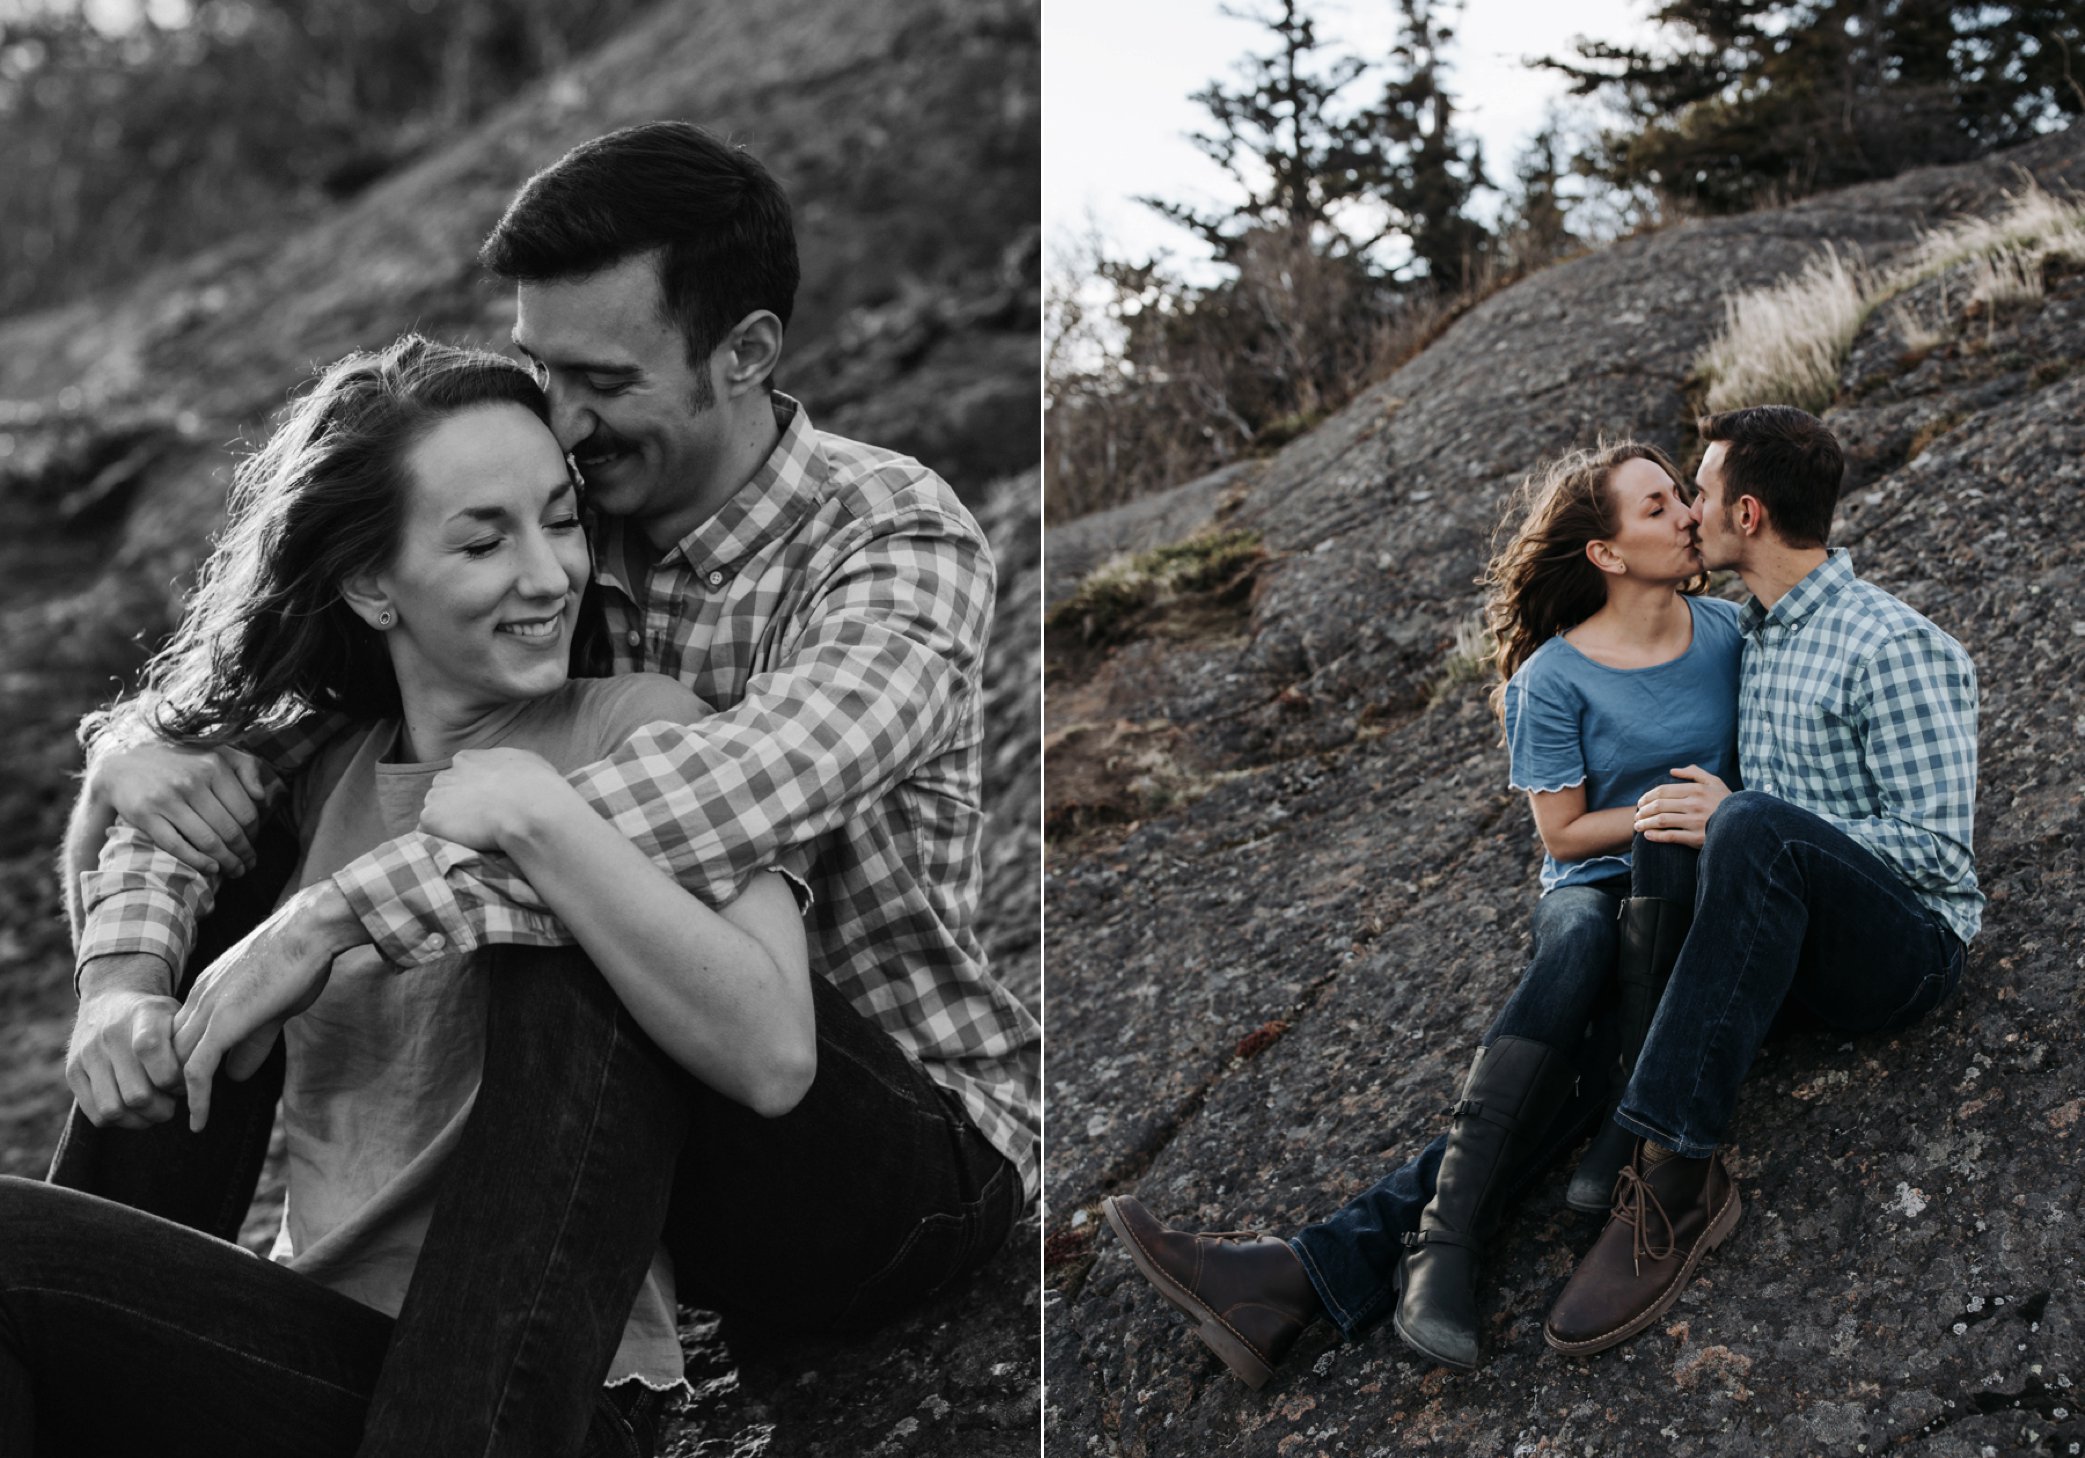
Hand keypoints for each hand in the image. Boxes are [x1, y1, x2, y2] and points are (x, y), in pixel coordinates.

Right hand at [67, 955, 182, 1127]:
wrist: (110, 1000)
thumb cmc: (156, 1017)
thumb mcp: (178, 1015)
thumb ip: (191, 1043)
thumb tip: (200, 1081)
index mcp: (143, 1014)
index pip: (152, 1051)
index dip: (174, 1078)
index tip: (185, 1082)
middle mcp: (110, 1034)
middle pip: (137, 1093)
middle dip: (162, 1108)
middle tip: (172, 1104)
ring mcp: (87, 1054)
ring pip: (114, 1109)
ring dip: (140, 1120)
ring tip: (155, 1111)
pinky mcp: (72, 1072)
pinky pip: (96, 1115)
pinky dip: (119, 1121)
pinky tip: (134, 1111)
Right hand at [90, 741, 273, 877]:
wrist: (122, 766)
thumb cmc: (179, 763)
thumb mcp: (215, 752)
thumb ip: (245, 766)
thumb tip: (262, 796)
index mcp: (213, 766)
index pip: (246, 811)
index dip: (254, 834)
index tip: (254, 843)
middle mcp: (191, 781)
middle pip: (230, 830)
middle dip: (244, 853)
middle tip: (248, 864)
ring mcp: (167, 798)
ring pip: (208, 840)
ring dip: (227, 862)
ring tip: (235, 870)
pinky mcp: (145, 814)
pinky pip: (178, 845)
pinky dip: (199, 861)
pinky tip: (212, 868)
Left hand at [172, 881, 365, 1130]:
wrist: (311, 929)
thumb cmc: (301, 959)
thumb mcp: (272, 1004)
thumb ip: (252, 1039)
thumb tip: (235, 1074)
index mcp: (208, 990)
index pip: (177, 1035)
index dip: (178, 1064)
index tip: (185, 1089)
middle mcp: (200, 998)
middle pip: (169, 1052)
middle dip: (170, 1084)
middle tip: (179, 1112)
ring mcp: (209, 1009)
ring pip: (178, 1062)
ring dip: (179, 1095)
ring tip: (187, 1120)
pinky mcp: (225, 1022)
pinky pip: (198, 1069)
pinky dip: (196, 1099)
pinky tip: (199, 1121)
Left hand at [418, 748, 575, 852]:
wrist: (528, 809)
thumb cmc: (536, 786)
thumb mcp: (526, 762)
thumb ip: (507, 765)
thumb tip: (512, 773)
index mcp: (467, 759)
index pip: (460, 774)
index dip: (471, 790)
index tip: (483, 803)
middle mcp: (446, 774)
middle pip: (443, 792)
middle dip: (455, 805)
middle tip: (476, 822)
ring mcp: (435, 796)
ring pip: (434, 812)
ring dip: (447, 824)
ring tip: (470, 837)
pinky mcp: (430, 819)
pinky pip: (428, 833)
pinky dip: (440, 840)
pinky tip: (460, 845)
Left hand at [1633, 765, 1731, 848]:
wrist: (1744, 825)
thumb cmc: (1726, 802)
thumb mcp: (1715, 782)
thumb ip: (1694, 773)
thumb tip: (1673, 771)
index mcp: (1696, 790)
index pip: (1662, 791)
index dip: (1647, 797)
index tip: (1640, 802)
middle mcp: (1694, 804)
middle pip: (1658, 805)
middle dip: (1642, 810)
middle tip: (1636, 815)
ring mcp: (1695, 821)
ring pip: (1661, 820)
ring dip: (1644, 823)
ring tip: (1637, 826)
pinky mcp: (1696, 838)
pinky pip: (1670, 836)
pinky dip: (1655, 836)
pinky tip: (1647, 835)